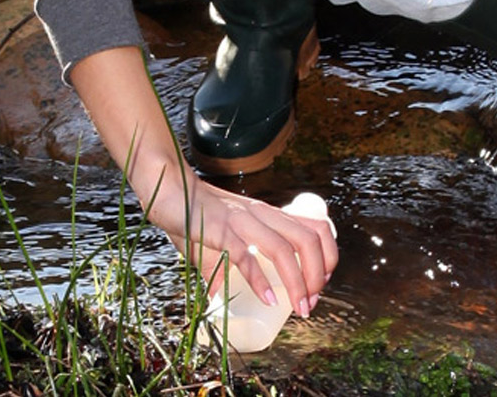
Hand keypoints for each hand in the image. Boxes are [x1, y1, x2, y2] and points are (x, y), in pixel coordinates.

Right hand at [131, 169, 338, 317]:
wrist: (167, 189)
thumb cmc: (193, 214)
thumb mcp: (221, 240)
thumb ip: (225, 266)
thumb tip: (220, 299)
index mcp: (269, 215)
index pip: (316, 228)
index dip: (328, 257)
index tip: (319, 284)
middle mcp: (261, 215)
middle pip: (309, 240)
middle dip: (318, 275)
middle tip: (310, 302)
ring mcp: (242, 221)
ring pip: (284, 249)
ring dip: (297, 282)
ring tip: (299, 307)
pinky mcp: (220, 231)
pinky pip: (245, 256)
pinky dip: (260, 281)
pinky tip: (267, 299)